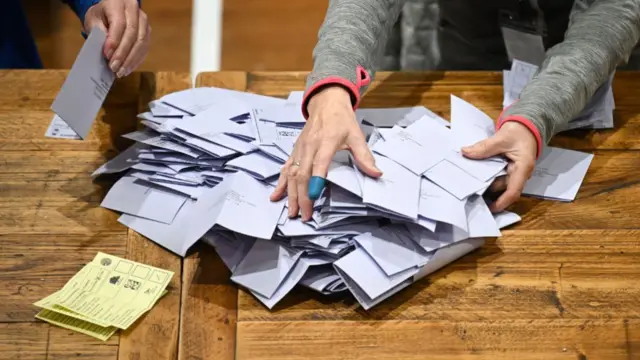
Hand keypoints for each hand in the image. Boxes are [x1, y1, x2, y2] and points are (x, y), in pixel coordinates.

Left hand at [84, 0, 150, 77]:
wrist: (111, 12)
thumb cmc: (100, 16)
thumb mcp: (93, 20)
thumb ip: (98, 32)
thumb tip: (108, 51)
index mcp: (118, 3)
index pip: (119, 23)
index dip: (114, 41)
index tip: (106, 55)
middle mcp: (134, 10)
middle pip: (133, 33)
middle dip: (123, 53)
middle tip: (114, 68)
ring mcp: (144, 21)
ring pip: (142, 42)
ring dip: (131, 59)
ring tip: (121, 72)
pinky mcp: (148, 32)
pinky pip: (146, 48)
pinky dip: (137, 60)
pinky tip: (128, 68)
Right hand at [270, 86, 381, 220]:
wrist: (326, 102)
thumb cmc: (342, 120)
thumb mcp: (356, 135)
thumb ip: (365, 156)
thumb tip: (376, 173)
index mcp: (326, 142)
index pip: (318, 164)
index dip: (315, 181)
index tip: (313, 197)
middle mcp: (309, 146)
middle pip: (301, 174)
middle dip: (301, 196)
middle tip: (304, 215)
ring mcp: (299, 149)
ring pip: (290, 174)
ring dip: (290, 194)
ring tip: (291, 212)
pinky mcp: (294, 151)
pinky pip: (285, 168)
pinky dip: (280, 183)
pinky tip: (276, 196)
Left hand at [461, 121, 537, 211]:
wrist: (526, 127)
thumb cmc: (519, 132)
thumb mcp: (501, 138)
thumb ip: (484, 147)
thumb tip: (466, 152)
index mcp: (523, 168)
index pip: (513, 191)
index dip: (502, 202)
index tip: (490, 208)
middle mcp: (519, 174)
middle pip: (502, 188)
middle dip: (486, 191)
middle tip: (467, 192)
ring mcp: (513, 173)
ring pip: (497, 183)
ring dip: (484, 184)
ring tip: (467, 184)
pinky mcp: (507, 171)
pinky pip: (495, 177)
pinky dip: (485, 177)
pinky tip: (473, 176)